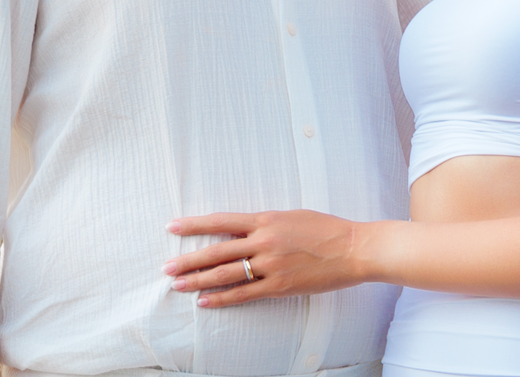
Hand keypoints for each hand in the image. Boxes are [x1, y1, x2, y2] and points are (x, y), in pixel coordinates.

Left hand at [165, 210, 368, 305]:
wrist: (354, 248)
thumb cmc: (326, 229)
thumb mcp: (293, 216)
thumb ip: (266, 224)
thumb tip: (241, 230)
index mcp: (267, 219)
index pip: (221, 221)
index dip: (194, 225)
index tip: (172, 227)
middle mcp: (264, 241)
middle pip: (216, 251)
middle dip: (188, 259)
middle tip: (166, 267)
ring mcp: (271, 265)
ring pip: (225, 274)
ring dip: (198, 280)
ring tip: (178, 285)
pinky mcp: (279, 286)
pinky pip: (243, 294)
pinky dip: (221, 299)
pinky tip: (205, 302)